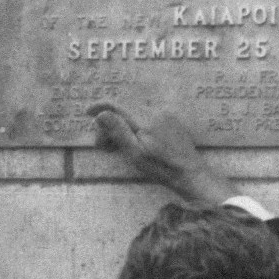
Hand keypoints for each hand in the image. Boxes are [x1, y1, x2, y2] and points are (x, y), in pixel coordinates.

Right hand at [88, 102, 237, 206]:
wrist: (191, 174)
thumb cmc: (162, 168)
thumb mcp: (135, 153)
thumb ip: (118, 131)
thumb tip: (101, 113)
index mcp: (146, 118)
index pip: (118, 105)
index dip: (100, 107)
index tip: (87, 112)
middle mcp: (156, 111)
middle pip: (125, 111)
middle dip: (111, 125)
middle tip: (103, 146)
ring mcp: (166, 114)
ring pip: (135, 114)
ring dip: (123, 127)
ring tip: (117, 148)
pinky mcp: (172, 120)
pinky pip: (147, 117)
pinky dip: (136, 126)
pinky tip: (134, 143)